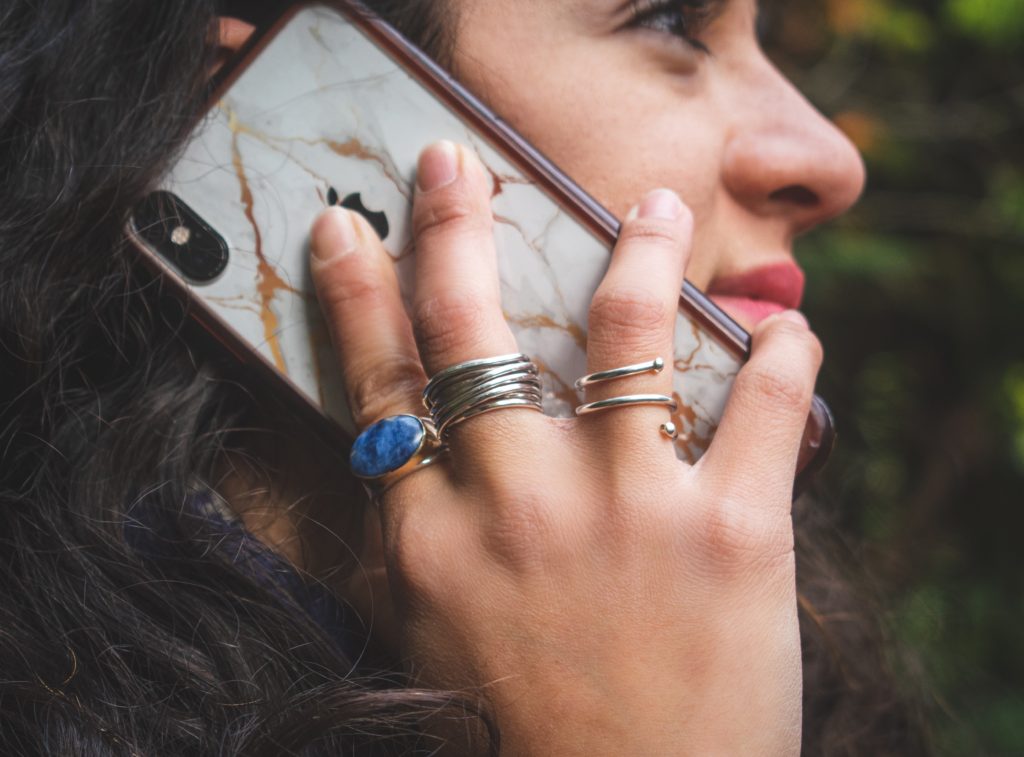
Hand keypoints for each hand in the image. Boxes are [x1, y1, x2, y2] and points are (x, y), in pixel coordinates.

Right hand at [310, 141, 821, 755]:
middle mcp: (520, 508)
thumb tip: (399, 446)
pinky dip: (783, 351)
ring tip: (653, 205)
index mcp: (435, 539)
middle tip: (453, 162)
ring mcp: (630, 513)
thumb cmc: (520, 727)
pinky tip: (782, 323)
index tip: (344, 229)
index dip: (357, 295)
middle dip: (454, 230)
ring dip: (640, 252)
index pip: (381, 386)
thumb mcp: (432, 632)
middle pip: (471, 334)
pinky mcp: (735, 536)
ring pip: (625, 332)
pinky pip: (768, 406)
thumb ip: (411, 534)